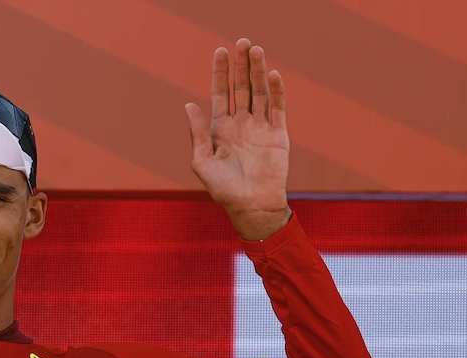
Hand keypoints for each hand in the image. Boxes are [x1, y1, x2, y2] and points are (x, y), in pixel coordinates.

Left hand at [185, 39, 290, 239]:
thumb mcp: (202, 161)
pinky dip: (275, 91)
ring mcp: (260, 127)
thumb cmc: (223, 189)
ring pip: (258, 92)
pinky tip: (272, 74)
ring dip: (257, 71)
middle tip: (241, 42)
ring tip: (255, 49)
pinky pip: (277, 108)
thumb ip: (198, 132)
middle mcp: (240, 124)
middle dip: (240, 65)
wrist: (251, 206)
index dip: (220, 73)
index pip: (220, 93)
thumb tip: (188, 104)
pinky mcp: (277, 134)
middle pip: (240, 87)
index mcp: (220, 128)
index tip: (219, 51)